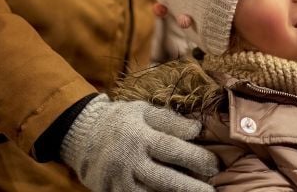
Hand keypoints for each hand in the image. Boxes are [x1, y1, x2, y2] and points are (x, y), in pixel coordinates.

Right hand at [61, 94, 217, 191]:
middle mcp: (128, 161)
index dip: (195, 157)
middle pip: (164, 179)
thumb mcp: (143, 111)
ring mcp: (118, 182)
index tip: (215, 165)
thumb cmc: (120, 121)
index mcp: (139, 136)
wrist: (81, 136)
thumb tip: (198, 129)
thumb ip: (170, 120)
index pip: (171, 148)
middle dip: (190, 188)